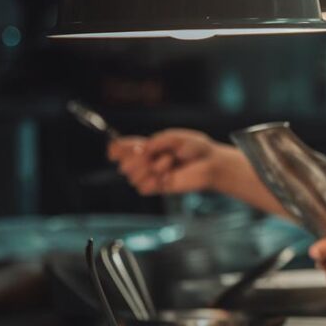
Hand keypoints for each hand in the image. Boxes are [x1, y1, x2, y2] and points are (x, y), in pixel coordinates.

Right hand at [108, 128, 235, 195]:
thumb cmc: (195, 148)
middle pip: (124, 165)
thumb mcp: (174, 138)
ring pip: (133, 177)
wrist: (210, 162)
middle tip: (154, 153)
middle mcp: (146, 161)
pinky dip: (154, 180)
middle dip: (136, 159)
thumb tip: (141, 149)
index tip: (115, 149)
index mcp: (147, 146)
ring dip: (151, 167)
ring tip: (170, 161)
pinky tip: (167, 175)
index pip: (122, 149)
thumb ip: (156, 142)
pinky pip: (144, 187)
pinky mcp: (159, 187)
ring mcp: (152, 175)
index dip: (117, 149)